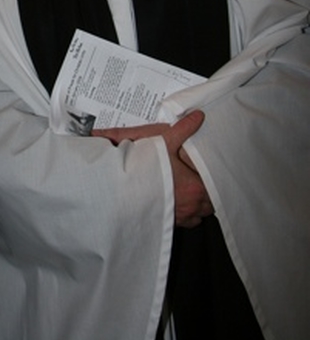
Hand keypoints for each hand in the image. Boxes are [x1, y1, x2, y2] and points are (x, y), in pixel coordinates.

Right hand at [92, 110, 213, 227]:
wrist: (123, 192)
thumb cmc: (146, 170)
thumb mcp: (165, 142)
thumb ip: (184, 129)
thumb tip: (198, 117)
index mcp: (195, 187)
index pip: (215, 187)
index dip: (215, 180)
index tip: (211, 174)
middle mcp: (191, 206)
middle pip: (210, 204)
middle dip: (207, 194)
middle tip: (202, 181)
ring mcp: (180, 217)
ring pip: (199, 215)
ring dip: (197, 205)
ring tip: (191, 193)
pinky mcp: (169, 222)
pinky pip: (186, 222)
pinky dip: (186, 215)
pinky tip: (178, 204)